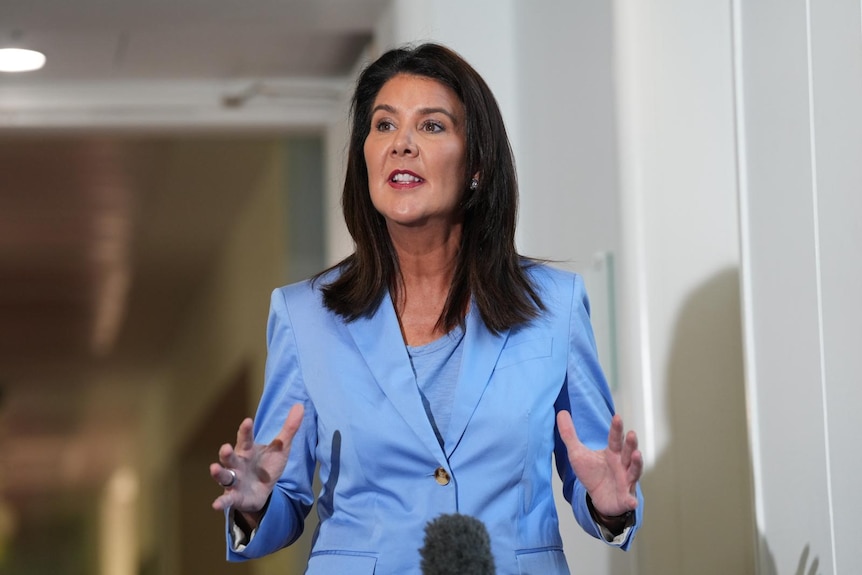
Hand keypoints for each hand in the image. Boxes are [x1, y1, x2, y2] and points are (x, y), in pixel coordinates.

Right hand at [210, 404, 304, 524]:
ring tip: (214, 469)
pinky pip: (227, 499)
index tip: (247, 421)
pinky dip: (221, 502)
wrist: (262, 492)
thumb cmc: (267, 466)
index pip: (246, 439)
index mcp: (248, 450)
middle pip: (230, 457)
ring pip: (224, 476)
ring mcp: (234, 480)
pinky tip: (216, 505)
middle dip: (226, 453)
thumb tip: (300, 405)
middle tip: (225, 447)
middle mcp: (237, 464)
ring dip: (219, 473)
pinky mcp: (235, 497)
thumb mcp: (281, 448)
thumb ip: (289, 429)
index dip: (245, 431)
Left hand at [556, 410, 641, 517]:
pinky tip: (632, 502)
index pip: (615, 439)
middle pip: (628, 452)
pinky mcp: (625, 498)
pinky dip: (631, 501)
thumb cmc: (592, 473)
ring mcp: (626, 481)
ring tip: (637, 455)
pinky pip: (629, 499)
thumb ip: (569, 434)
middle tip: (632, 434)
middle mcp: (623, 465)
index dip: (616, 428)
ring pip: (634, 471)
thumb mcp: (577, 453)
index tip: (617, 417)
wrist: (599, 498)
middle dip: (631, 443)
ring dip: (637, 464)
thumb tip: (561, 413)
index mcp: (613, 453)